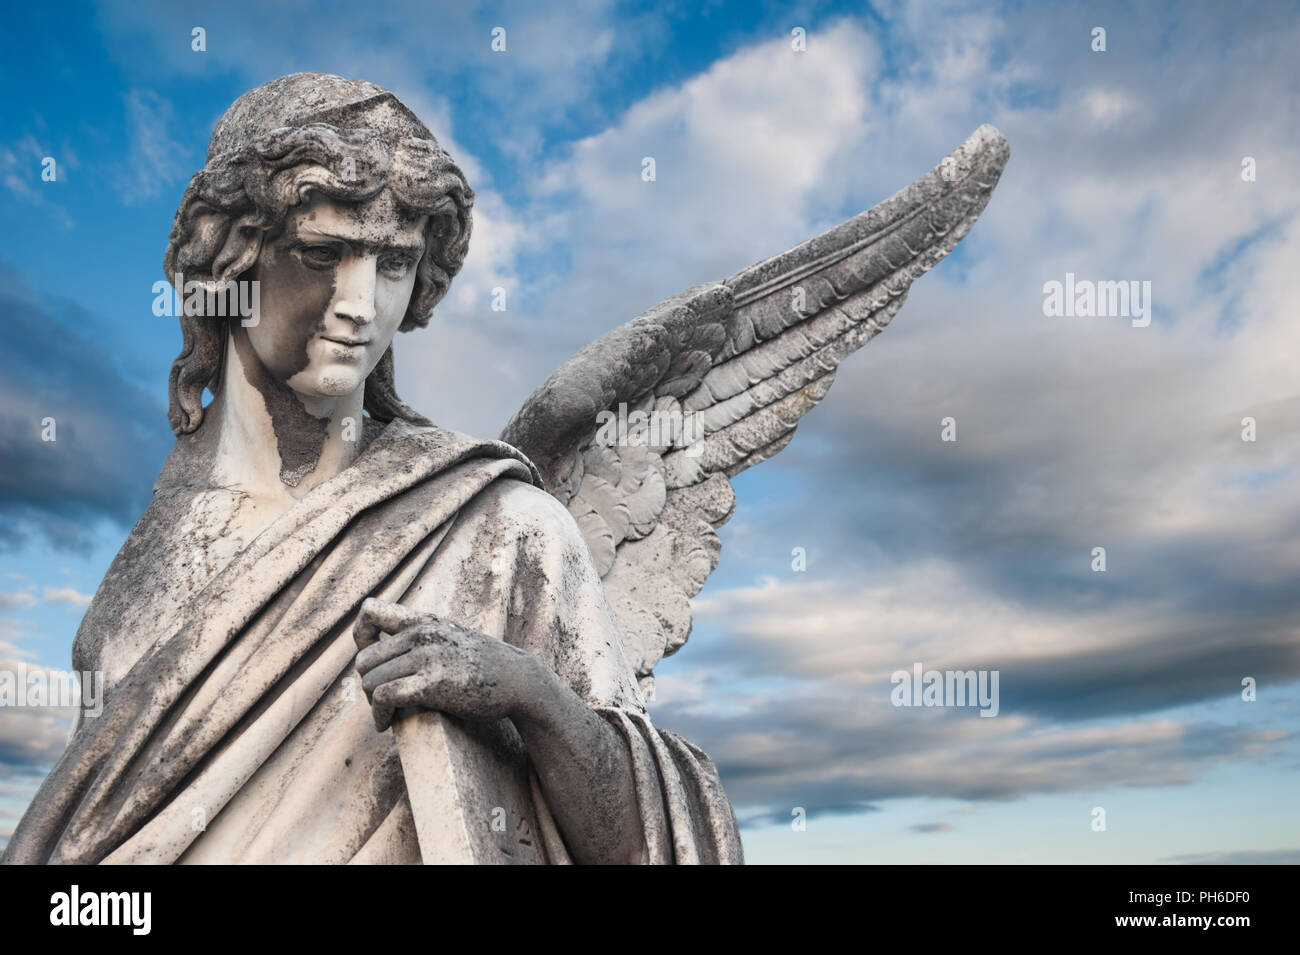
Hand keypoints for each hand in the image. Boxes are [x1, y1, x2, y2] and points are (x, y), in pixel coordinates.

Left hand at [352, 597, 539, 731]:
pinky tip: (387, 724)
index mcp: (425, 621)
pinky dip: (379, 715)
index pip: (369, 612)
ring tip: (388, 715)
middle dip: (369, 684)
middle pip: (364, 660)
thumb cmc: (487, 667)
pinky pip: (385, 696)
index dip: (360, 637)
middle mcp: (423, 633)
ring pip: (371, 681)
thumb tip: (394, 657)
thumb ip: (427, 639)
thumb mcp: (454, 639)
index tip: (374, 662)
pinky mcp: (433, 683)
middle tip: (385, 701)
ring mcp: (428, 656)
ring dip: (374, 705)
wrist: (520, 680)